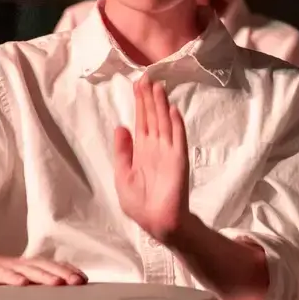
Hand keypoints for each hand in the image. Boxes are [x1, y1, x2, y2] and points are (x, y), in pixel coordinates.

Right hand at [0, 256, 86, 289]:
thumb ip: (35, 289)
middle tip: (79, 282)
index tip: (86, 281)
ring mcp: (7, 267)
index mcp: (31, 267)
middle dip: (64, 272)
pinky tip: (23, 283)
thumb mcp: (18, 284)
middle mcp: (22, 264)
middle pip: (47, 266)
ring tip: (59, 282)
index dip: (70, 271)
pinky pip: (3, 274)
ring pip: (29, 269)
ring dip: (45, 275)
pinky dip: (13, 277)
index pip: (55, 266)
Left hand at [114, 79, 189, 242]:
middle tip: (147, 77)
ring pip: (164, 123)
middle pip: (152, 117)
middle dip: (149, 98)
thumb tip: (120, 126)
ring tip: (158, 87)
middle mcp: (156, 147)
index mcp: (141, 150)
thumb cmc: (139, 203)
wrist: (156, 222)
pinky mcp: (178, 160)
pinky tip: (172, 111)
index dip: (140, 103)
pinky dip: (176, 125)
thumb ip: (122, 151)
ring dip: (162, 105)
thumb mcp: (122, 175)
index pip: (141, 121)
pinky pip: (177, 139)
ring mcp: (168, 152)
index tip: (138, 84)